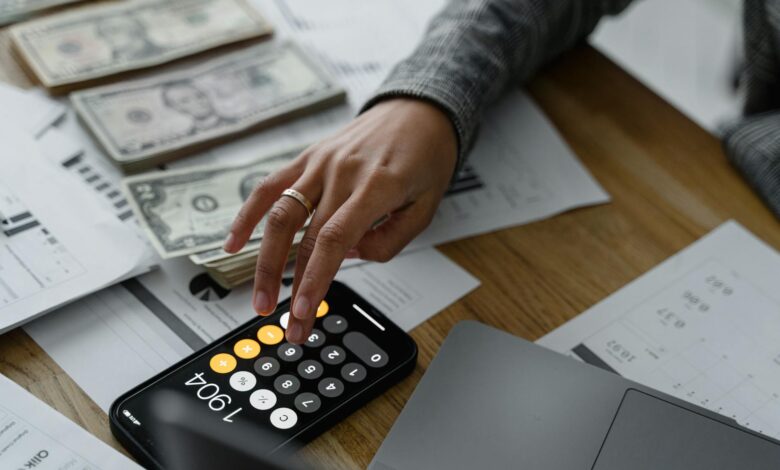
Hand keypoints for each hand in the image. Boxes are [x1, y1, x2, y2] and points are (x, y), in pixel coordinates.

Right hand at [224, 98, 457, 342]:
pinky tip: (233, 243)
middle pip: (303, 235)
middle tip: (284, 324)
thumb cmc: (425, 158)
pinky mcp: (307, 157)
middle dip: (291, 287)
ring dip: (265, 261)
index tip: (303, 312)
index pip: (333, 240)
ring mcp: (320, 162)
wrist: (417, 110)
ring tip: (259, 298)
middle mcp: (342, 172)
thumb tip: (347, 257)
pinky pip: (270, 186)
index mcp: (376, 186)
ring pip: (279, 214)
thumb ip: (388, 240)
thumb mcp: (425, 207)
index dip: (314, 279)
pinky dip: (248, 215)